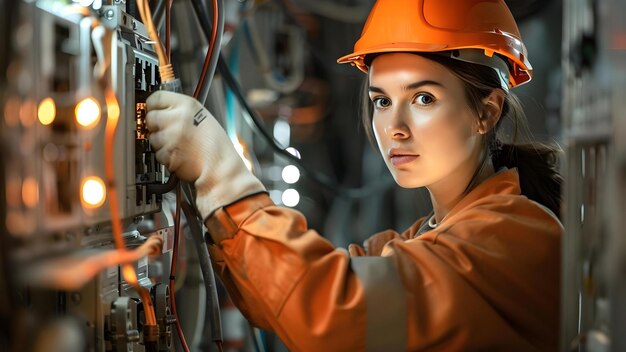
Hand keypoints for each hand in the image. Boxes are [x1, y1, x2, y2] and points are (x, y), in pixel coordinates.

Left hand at [146, 91, 265, 218]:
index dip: (153, 106)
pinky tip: (179, 155)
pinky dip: (165, 156)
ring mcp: (172, 135)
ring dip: (160, 143)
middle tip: (168, 132)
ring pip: (152, 137)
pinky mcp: (168, 152)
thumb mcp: (202, 116)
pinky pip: (157, 153)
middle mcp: (179, 117)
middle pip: (151, 117)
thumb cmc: (215, 145)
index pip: (156, 97)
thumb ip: (181, 111)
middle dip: (156, 126)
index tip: (155, 111)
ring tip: (178, 146)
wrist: (220, 166)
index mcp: (188, 105)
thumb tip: (161, 111)